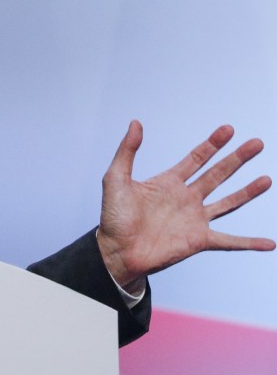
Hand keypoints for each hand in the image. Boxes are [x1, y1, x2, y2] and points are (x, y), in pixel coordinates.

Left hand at [97, 120, 273, 290]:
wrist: (116, 251)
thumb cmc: (113, 217)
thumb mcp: (116, 179)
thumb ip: (127, 151)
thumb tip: (135, 123)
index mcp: (168, 183)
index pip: (196, 158)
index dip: (212, 144)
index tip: (228, 129)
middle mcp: (185, 198)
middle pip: (217, 174)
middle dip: (236, 159)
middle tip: (257, 143)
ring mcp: (194, 219)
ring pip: (228, 202)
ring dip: (247, 191)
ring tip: (266, 179)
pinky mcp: (199, 240)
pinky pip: (230, 241)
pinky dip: (249, 243)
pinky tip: (269, 244)